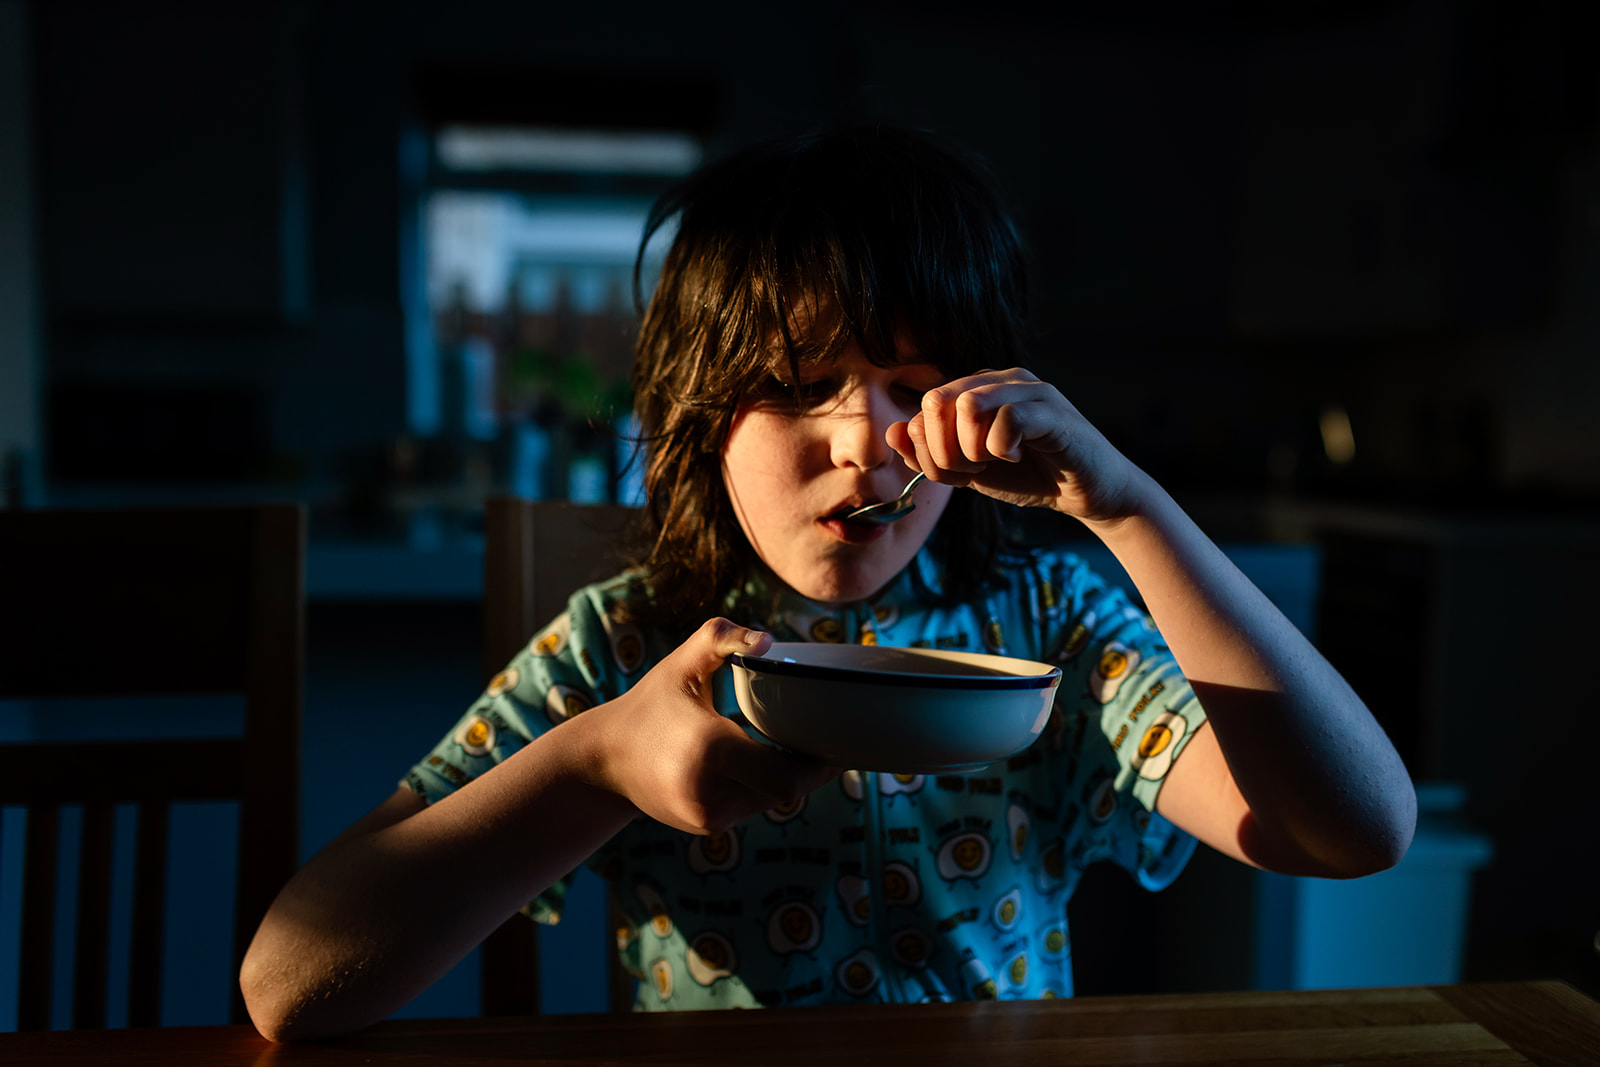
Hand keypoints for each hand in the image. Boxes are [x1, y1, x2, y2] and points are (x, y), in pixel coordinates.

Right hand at [585, 618, 837, 834]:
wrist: (604, 759)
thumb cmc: (652, 703)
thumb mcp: (682, 663)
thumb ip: (723, 638)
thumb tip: (769, 641)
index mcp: (711, 750)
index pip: (788, 777)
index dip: (818, 765)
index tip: (832, 741)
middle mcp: (710, 792)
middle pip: (786, 791)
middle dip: (808, 770)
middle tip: (823, 742)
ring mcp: (707, 816)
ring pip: (771, 801)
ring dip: (784, 778)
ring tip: (789, 746)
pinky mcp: (706, 827)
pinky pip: (752, 808)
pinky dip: (762, 788)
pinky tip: (759, 763)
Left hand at [887, 367, 1139, 523]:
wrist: (1087, 493)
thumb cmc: (1029, 477)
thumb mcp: (969, 472)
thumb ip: (930, 455)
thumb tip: (892, 433)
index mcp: (976, 389)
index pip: (923, 410)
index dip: (927, 452)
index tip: (957, 475)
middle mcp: (998, 379)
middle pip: (936, 400)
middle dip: (942, 449)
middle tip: (970, 471)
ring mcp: (1026, 390)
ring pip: (967, 404)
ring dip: (969, 449)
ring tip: (992, 462)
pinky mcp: (1050, 409)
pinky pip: (1005, 418)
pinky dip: (1001, 448)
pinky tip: (1018, 457)